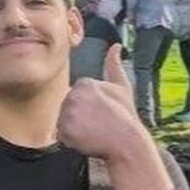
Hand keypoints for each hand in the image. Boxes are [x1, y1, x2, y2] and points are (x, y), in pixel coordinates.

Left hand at [57, 44, 141, 159]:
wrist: (127, 142)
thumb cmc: (125, 116)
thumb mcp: (122, 87)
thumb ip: (114, 65)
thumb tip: (116, 46)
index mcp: (84, 83)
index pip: (77, 97)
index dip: (89, 109)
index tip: (102, 115)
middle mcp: (73, 95)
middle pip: (68, 109)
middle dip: (81, 118)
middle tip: (98, 125)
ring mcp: (67, 113)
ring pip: (65, 122)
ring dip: (76, 129)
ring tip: (94, 132)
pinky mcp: (64, 130)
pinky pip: (63, 136)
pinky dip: (72, 141)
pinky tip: (87, 139)